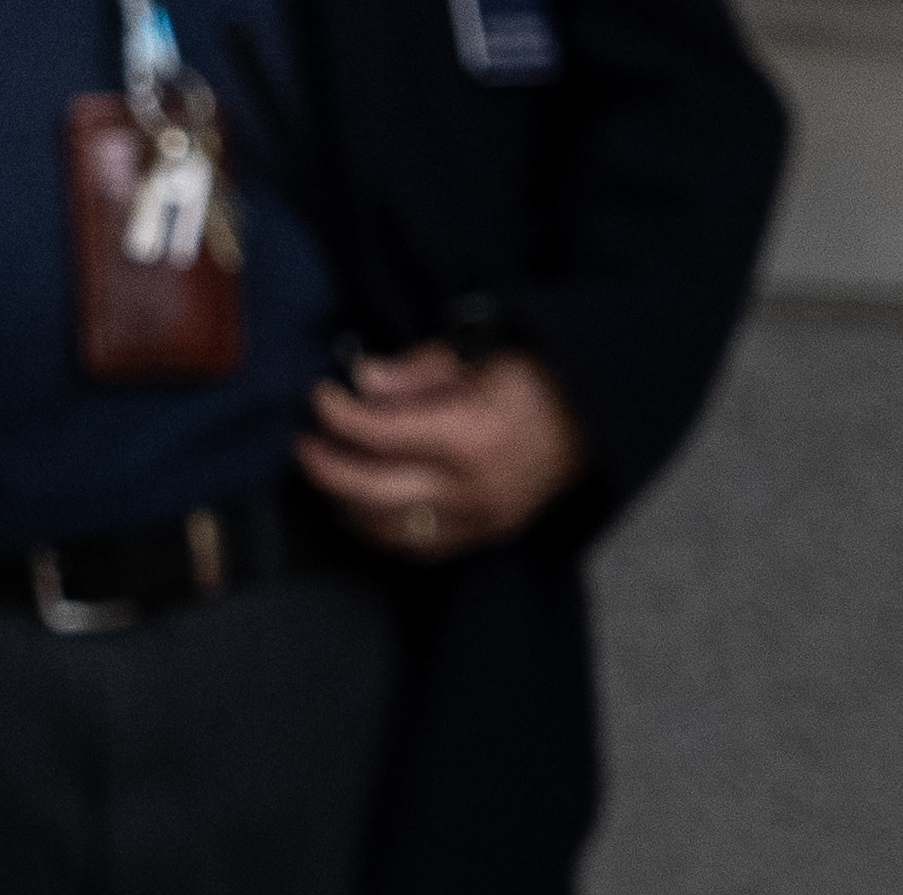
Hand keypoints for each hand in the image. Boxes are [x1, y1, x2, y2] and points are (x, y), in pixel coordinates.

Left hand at [298, 342, 586, 563]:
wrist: (598, 418)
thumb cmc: (536, 376)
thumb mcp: (479, 353)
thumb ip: (415, 371)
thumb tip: (361, 380)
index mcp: (469, 437)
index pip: (378, 434)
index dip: (336, 413)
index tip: (320, 393)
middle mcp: (473, 488)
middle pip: (373, 491)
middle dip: (325, 466)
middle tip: (303, 442)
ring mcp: (483, 519)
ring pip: (391, 530)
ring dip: (347, 505)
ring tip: (325, 473)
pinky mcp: (489, 534)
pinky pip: (424, 549)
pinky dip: (383, 532)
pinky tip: (360, 507)